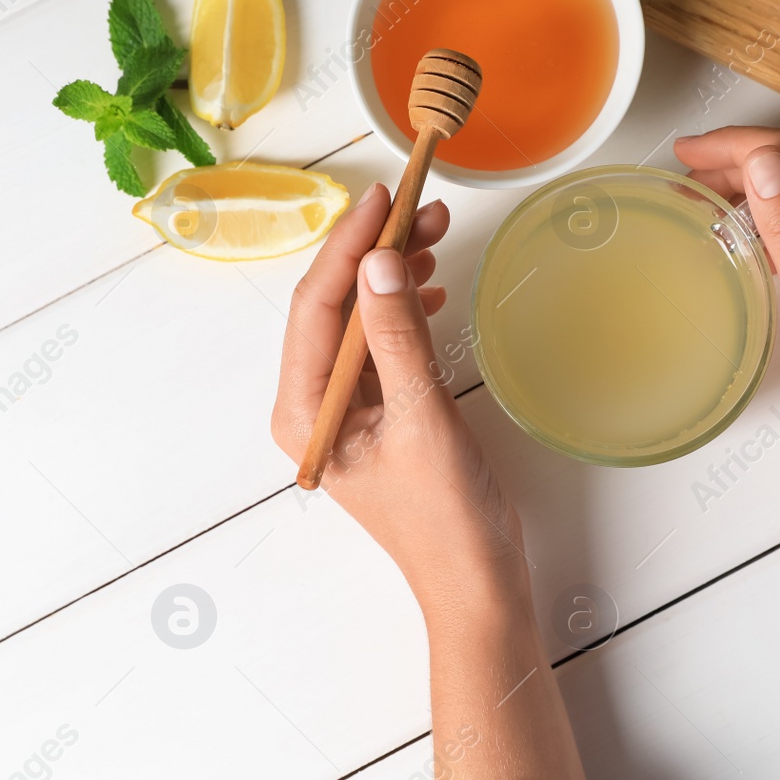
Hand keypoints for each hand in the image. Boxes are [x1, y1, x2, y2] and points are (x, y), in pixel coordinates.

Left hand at [270, 182, 526, 613]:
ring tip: (433, 233)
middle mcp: (312, 407)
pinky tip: (429, 287)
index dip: (346, 246)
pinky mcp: (375, 414)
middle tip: (418, 207)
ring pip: (358, 321)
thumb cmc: (446, 519)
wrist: (475, 582)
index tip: (380, 197)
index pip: (316, 308)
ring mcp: (343, 411)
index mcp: (304, 412)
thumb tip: (378, 261)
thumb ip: (398, 336)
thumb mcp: (423, 418)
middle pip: (332, 307)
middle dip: (372, 252)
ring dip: (391, 275)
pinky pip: (380, 345)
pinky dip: (403, 310)